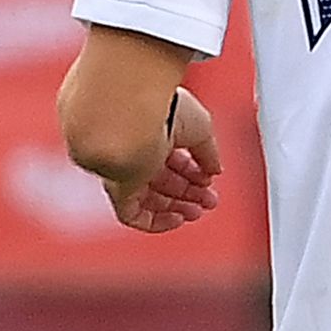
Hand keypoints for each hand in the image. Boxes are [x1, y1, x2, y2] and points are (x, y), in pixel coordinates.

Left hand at [104, 87, 223, 233]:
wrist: (132, 115)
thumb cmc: (161, 108)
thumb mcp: (201, 127)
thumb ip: (209, 153)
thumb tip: (215, 169)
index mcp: (155, 127)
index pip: (174, 157)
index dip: (195, 171)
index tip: (211, 177)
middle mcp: (136, 148)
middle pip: (164, 180)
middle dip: (189, 192)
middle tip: (209, 200)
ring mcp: (124, 168)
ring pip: (149, 198)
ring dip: (176, 208)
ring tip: (198, 212)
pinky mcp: (115, 187)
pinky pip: (132, 214)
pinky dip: (156, 221)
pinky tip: (176, 219)